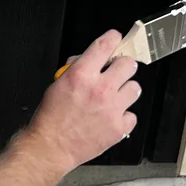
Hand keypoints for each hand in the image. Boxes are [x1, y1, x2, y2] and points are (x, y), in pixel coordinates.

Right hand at [26, 30, 140, 172]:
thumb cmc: (50, 118)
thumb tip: (89, 61)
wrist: (50, 148)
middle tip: (116, 72)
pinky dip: (123, 116)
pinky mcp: (118, 127)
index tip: (115, 39)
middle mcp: (100, 89)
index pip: (106, 45)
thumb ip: (76, 68)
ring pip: (135, 88)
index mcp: (82, 75)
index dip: (113, 38)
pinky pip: (132, 114)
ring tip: (114, 97)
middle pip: (128, 64)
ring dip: (125, 90)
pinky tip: (111, 117)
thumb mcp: (57, 84)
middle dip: (122, 66)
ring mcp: (112, 109)